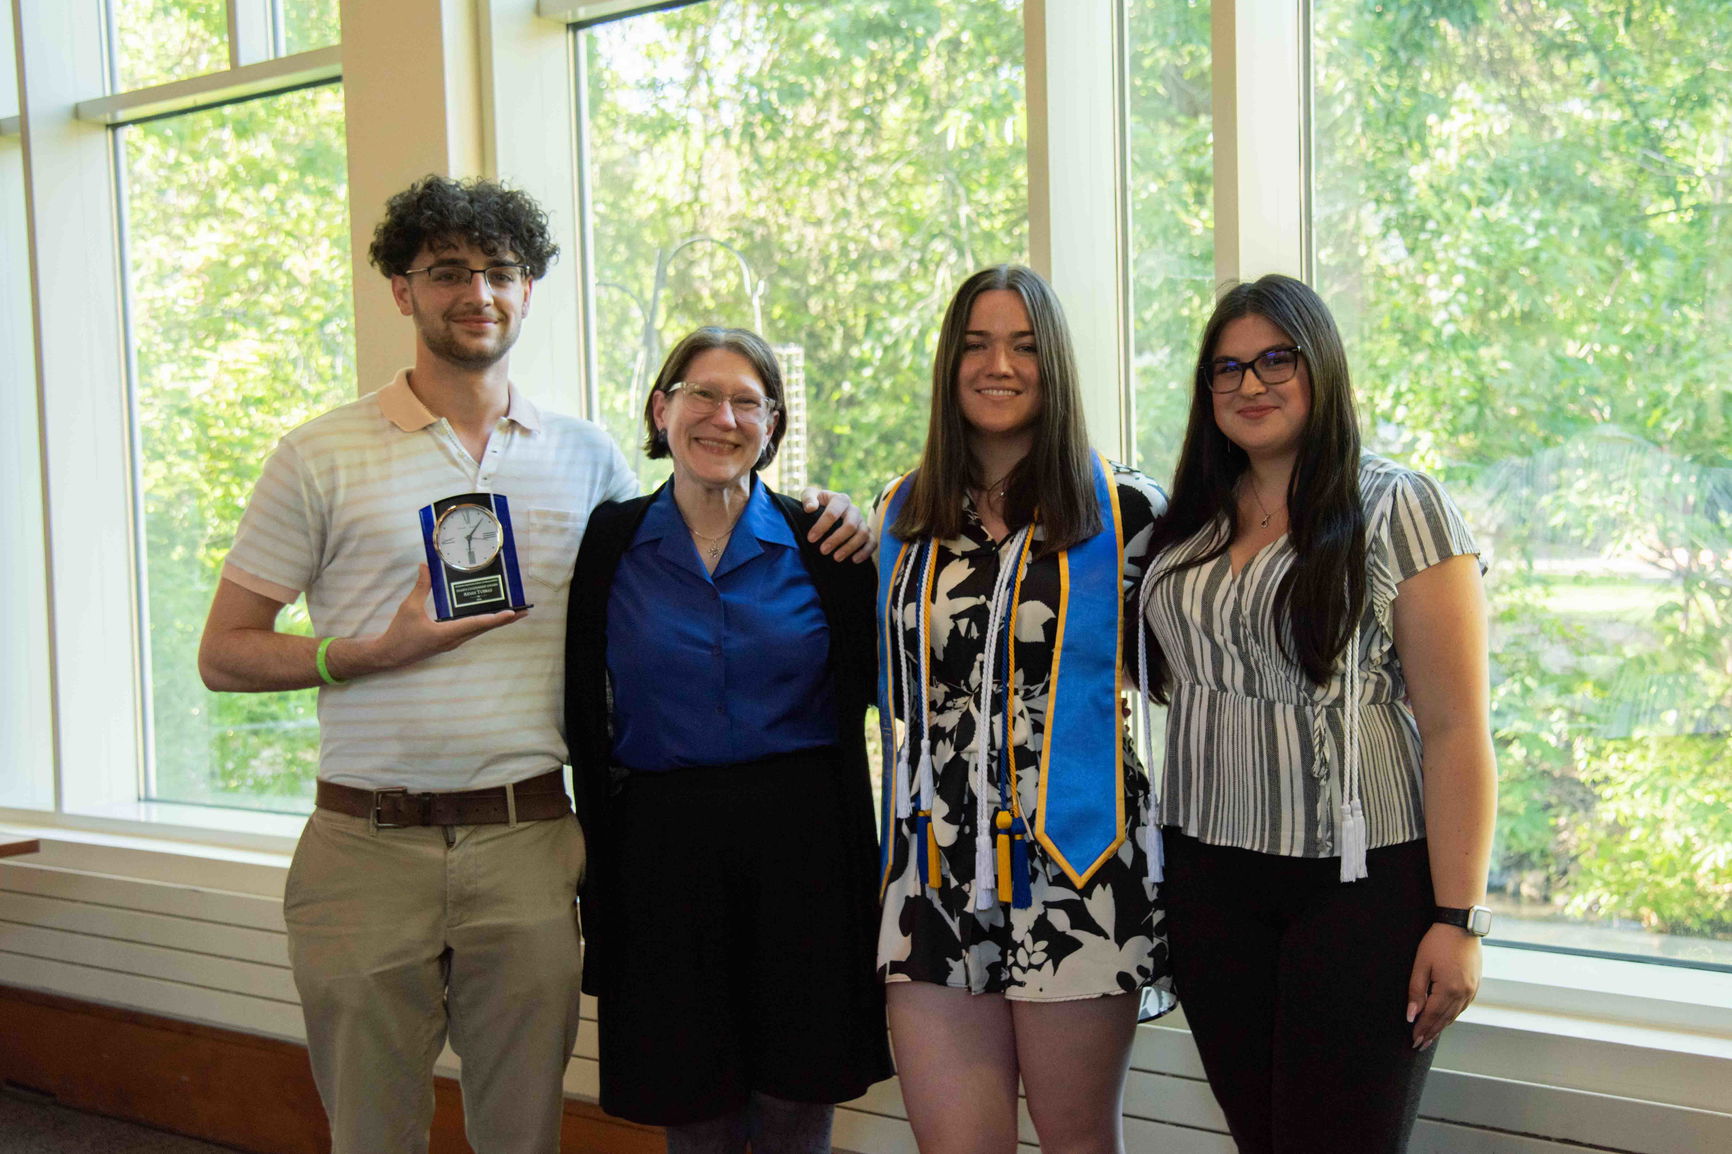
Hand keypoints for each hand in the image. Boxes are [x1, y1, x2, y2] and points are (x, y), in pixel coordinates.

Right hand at [344, 565, 526, 675]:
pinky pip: (470, 632)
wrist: (388, 655)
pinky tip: (487, 618)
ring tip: (511, 614)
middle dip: (504, 620)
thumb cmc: (400, 633)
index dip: (496, 618)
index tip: (513, 613)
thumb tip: (426, 566)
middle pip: (484, 628)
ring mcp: (452, 642)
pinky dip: (481, 624)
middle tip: (522, 612)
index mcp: (447, 633)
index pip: (476, 623)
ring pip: (478, 631)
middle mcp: (454, 640)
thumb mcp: (409, 607)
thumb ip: (421, 587)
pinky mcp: (448, 642)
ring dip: (494, 622)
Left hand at [800, 486, 872, 562]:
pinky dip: (865, 552)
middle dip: (836, 539)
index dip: (822, 526)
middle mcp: (854, 510)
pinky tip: (854, 560)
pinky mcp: (868, 533)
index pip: (833, 512)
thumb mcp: (809, 495)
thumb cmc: (817, 503)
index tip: (811, 539)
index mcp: (840, 499)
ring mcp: (862, 522)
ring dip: (850, 547)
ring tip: (836, 558)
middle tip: (823, 551)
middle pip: (850, 525)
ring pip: (862, 534)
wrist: (827, 509)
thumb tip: (810, 508)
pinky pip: (872, 542)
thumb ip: (808, 498)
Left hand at [1406, 922, 1481, 1049]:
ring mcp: (1472, 990)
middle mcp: (1463, 994)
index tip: (1413, 1041)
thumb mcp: (1421, 965)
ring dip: (1441, 1026)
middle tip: (1419, 1045)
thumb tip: (1411, 1015)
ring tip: (1429, 1036)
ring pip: (1454, 1015)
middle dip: (1430, 1032)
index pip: (1432, 1016)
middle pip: (1444, 1019)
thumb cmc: (1437, 942)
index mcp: (1449, 990)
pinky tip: (1444, 1019)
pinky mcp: (1475, 985)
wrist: (1461, 926)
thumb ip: (1416, 991)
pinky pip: (1462, 1006)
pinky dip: (1451, 1015)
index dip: (1422, 1029)